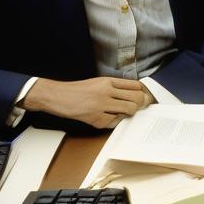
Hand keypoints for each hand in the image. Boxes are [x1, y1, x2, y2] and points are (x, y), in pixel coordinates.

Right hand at [21, 77, 152, 128]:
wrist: (58, 97)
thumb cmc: (77, 90)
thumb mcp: (97, 82)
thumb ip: (114, 87)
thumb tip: (133, 93)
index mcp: (108, 81)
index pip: (134, 85)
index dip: (143, 92)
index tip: (144, 97)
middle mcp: (106, 91)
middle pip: (136, 97)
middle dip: (140, 104)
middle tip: (139, 107)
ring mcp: (102, 105)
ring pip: (129, 109)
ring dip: (130, 113)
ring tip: (124, 113)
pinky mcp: (96, 119)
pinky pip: (114, 122)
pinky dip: (114, 121)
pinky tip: (109, 118)